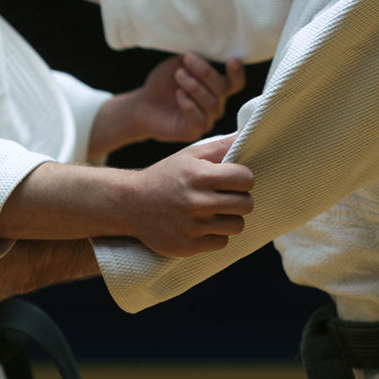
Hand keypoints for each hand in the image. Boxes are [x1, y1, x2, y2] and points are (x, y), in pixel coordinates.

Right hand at [125, 134, 254, 256]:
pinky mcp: (188, 246)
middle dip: (240, 199)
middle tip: (226, 197)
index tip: (234, 180)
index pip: (246, 179)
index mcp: (199, 176)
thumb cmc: (164, 177)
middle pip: (246, 204)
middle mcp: (197, 202)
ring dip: (230, 218)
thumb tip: (248, 132)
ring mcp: (193, 227)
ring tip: (215, 212)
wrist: (130, 205)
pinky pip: (222, 242)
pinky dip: (216, 235)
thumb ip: (220, 146)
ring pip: (237, 225)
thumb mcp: (188, 155)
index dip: (243, 178)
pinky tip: (203, 226)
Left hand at [134, 53, 245, 141]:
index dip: (237, 73)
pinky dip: (189, 105)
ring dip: (194, 86)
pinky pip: (199, 120)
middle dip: (206, 72)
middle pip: (222, 89)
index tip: (231, 61)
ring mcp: (207, 120)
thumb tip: (210, 50)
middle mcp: (216, 104)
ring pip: (211, 104)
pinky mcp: (193, 132)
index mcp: (216, 87)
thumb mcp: (180, 64)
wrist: (144, 103)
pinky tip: (178, 94)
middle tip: (187, 59)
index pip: (235, 82)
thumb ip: (196, 59)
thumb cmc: (164, 82)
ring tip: (178, 75)